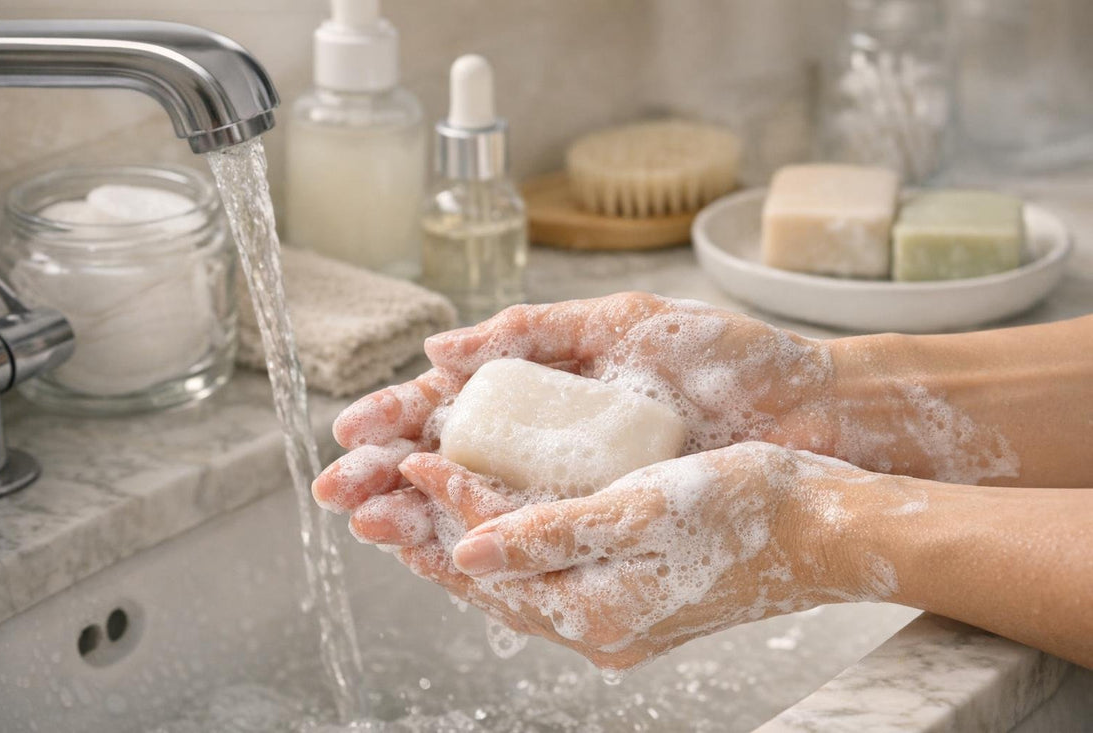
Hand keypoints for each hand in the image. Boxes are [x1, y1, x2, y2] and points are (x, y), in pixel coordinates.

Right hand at [313, 293, 834, 542]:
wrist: (810, 406)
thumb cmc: (727, 354)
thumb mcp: (624, 323)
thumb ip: (536, 330)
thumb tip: (441, 348)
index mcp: (551, 388)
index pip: (457, 407)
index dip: (399, 419)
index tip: (349, 433)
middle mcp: (556, 444)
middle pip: (456, 463)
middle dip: (390, 476)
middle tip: (337, 492)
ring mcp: (581, 487)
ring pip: (486, 509)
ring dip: (423, 515)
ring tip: (369, 520)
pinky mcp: (613, 522)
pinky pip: (541, 540)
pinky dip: (490, 543)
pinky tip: (443, 548)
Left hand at [384, 443, 895, 671]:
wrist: (828, 532)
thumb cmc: (748, 508)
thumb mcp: (643, 512)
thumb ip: (551, 537)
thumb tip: (466, 555)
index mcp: (597, 610)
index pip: (493, 557)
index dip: (448, 505)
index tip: (412, 457)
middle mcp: (600, 626)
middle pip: (492, 582)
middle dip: (431, 537)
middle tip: (379, 501)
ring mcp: (618, 617)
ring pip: (516, 580)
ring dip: (465, 542)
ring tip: (417, 512)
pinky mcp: (635, 598)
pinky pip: (550, 575)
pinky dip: (513, 546)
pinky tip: (497, 524)